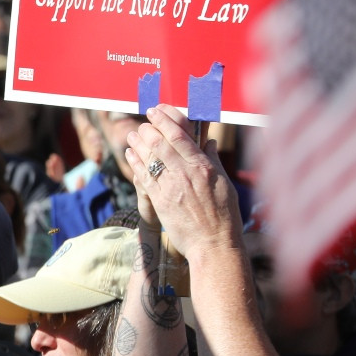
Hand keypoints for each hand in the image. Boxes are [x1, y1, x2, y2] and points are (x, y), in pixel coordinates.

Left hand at [124, 108, 237, 259]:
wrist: (213, 245)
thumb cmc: (225, 217)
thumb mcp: (225, 184)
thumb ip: (214, 161)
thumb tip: (209, 142)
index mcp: (203, 166)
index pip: (180, 135)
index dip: (165, 119)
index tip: (156, 110)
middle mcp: (185, 173)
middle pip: (161, 142)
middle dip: (148, 128)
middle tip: (143, 123)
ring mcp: (171, 187)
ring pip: (149, 157)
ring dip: (138, 142)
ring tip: (132, 135)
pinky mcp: (160, 201)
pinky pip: (143, 177)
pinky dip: (135, 162)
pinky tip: (130, 154)